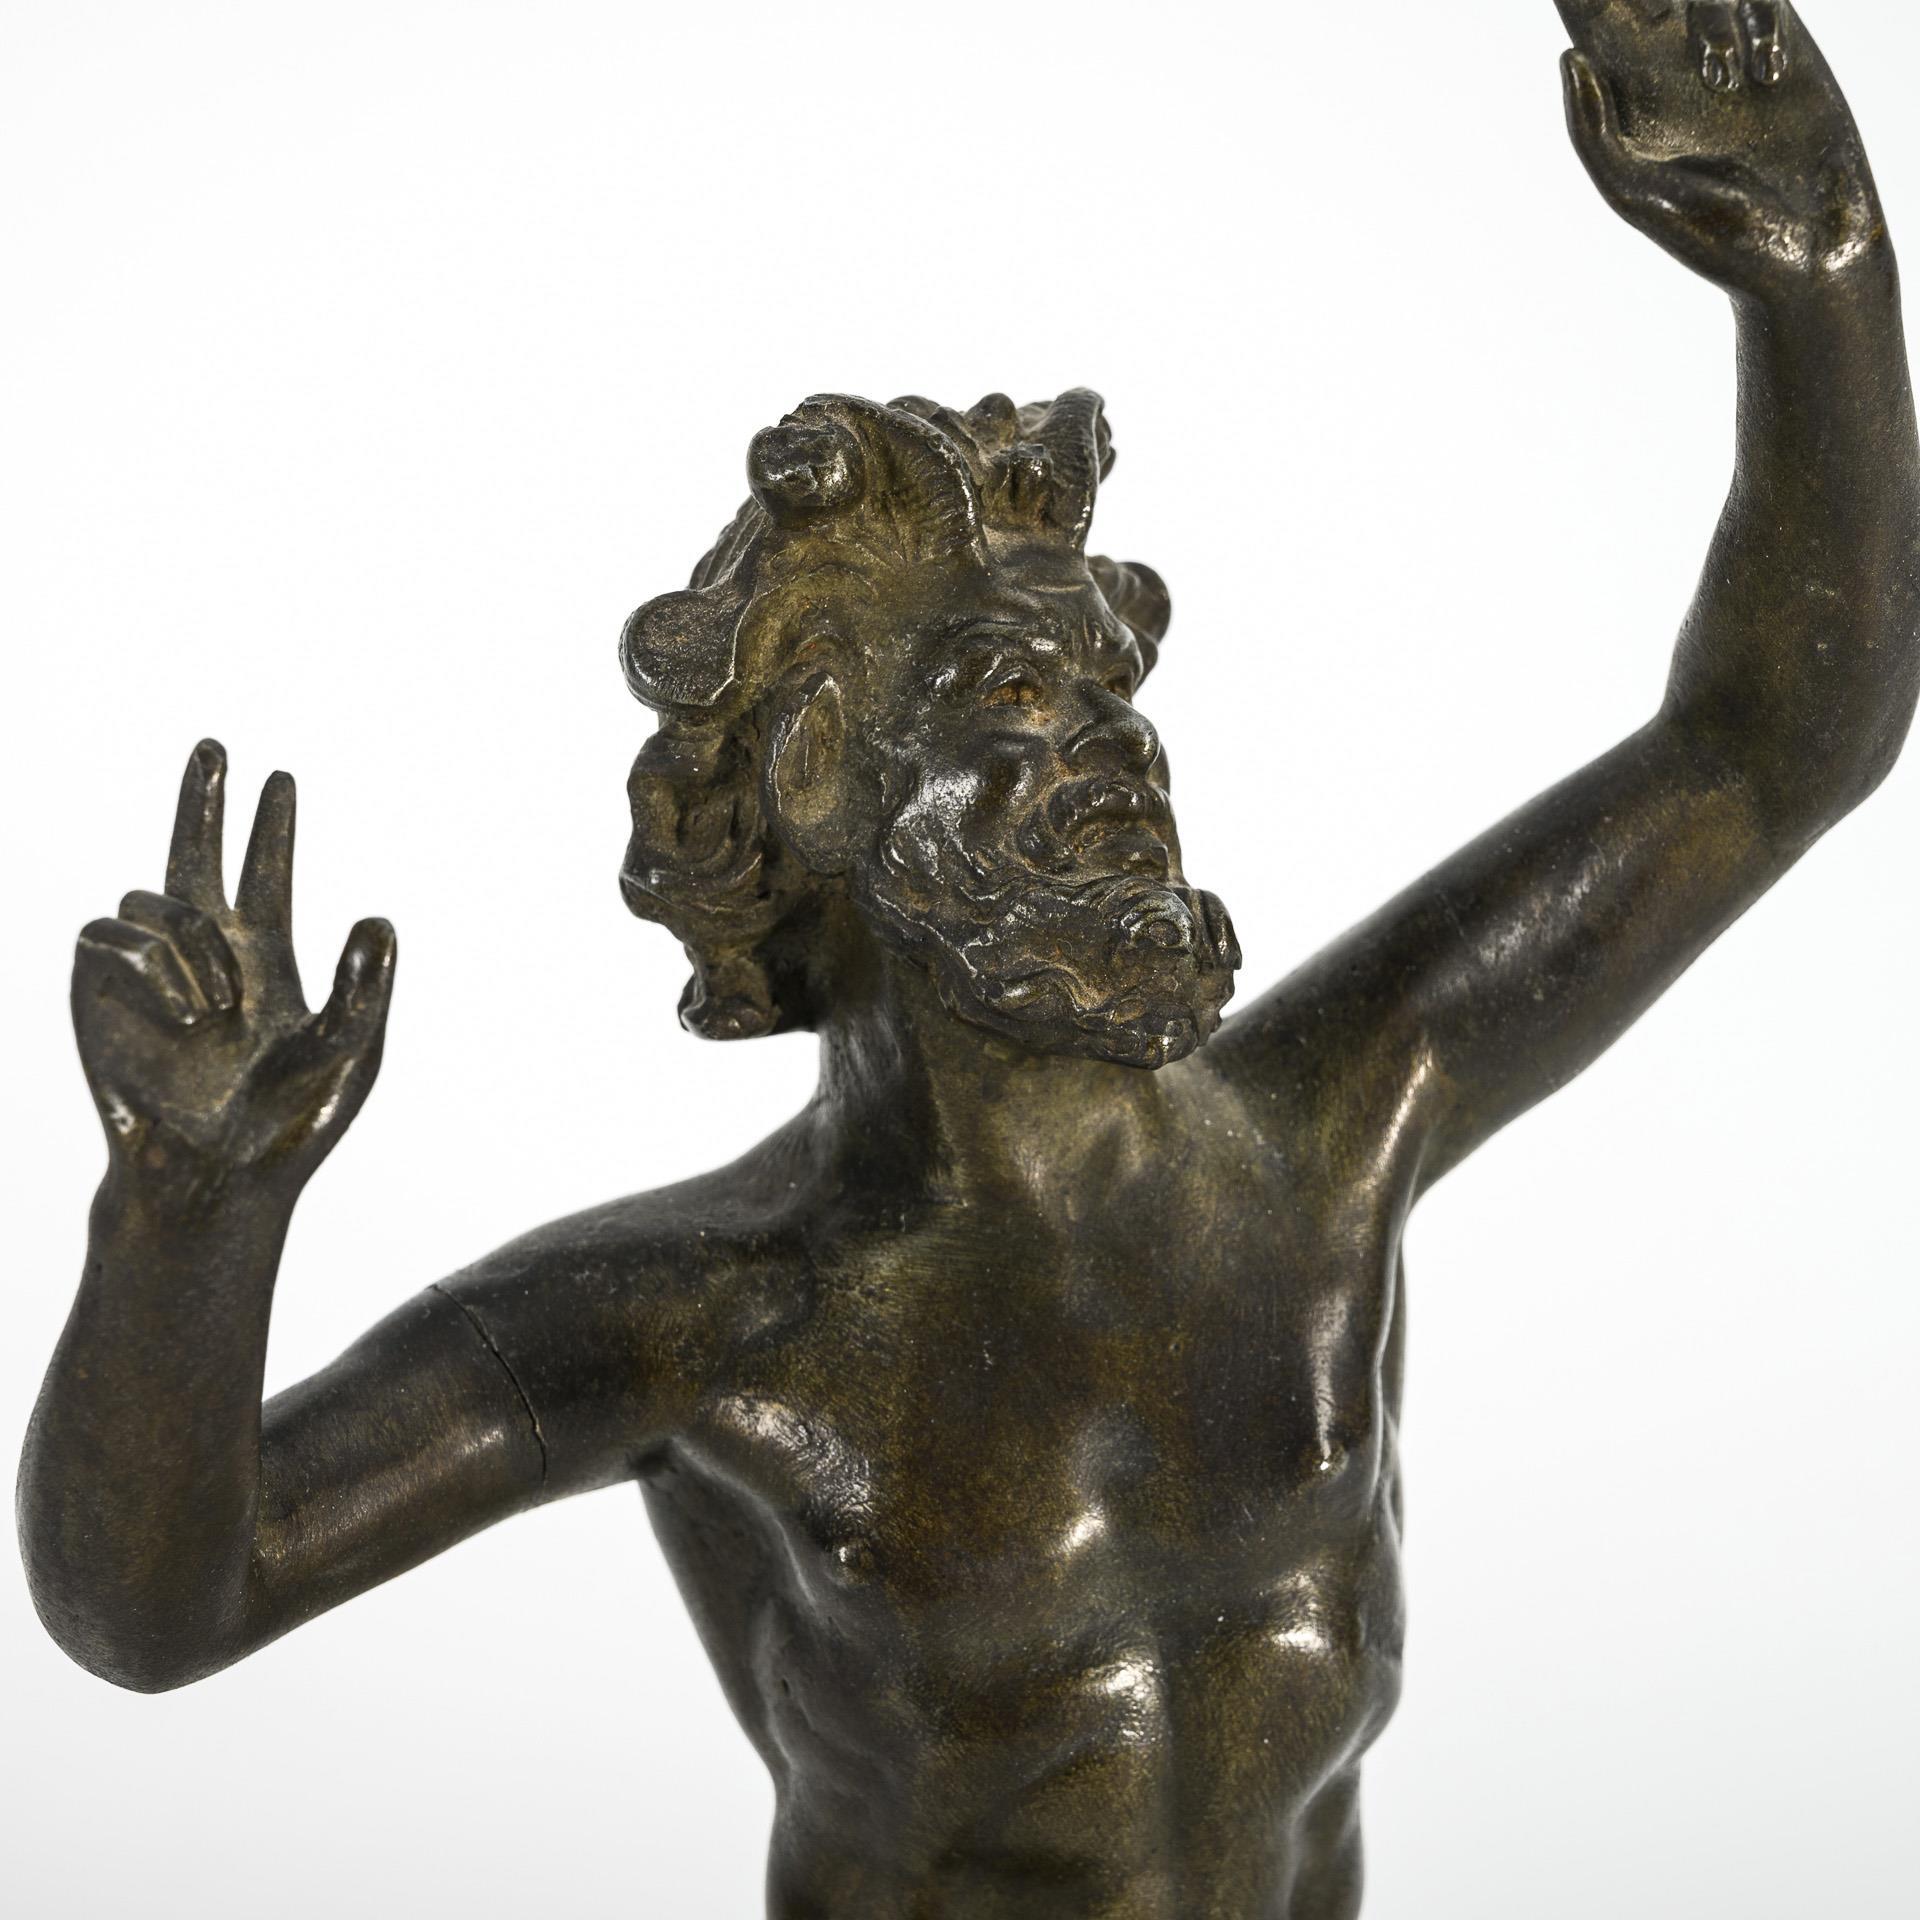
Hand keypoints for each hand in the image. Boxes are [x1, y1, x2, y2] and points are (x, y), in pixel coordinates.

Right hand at [72, 740, 395, 1215]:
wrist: (217, 1175)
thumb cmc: (288, 1124)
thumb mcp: (349, 1053)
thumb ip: (365, 986)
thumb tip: (379, 917)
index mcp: (268, 959)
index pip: (268, 875)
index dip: (272, 828)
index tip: (281, 777)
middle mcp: (206, 954)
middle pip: (194, 855)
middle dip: (201, 801)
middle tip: (214, 745)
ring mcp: (150, 971)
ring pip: (157, 898)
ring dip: (193, 945)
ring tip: (218, 1012)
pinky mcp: (99, 991)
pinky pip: (110, 936)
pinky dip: (152, 966)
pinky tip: (184, 1016)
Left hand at [1556, 2, 1884, 299]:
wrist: (1805, 252)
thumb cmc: (1714, 236)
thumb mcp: (1633, 191)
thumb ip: (1593, 130)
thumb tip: (1570, 57)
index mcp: (1630, 104)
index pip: (1599, 31)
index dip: (1595, 9)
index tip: (1601, 12)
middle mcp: (1678, 72)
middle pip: (1651, 1)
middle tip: (1676, 42)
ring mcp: (1732, 57)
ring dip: (1711, 17)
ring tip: (1722, 79)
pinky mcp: (1785, 50)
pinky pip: (1764, 0)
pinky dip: (1760, 20)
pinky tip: (1767, 77)